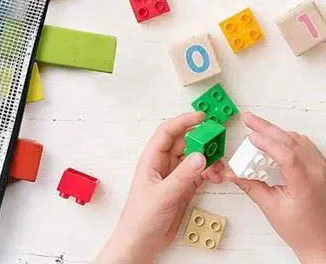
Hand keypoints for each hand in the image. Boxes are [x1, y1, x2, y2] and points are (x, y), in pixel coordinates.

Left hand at [96, 112, 224, 263]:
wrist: (140, 243)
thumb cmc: (140, 218)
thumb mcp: (163, 195)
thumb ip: (182, 176)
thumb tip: (199, 156)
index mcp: (151, 159)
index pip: (167, 133)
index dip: (183, 121)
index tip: (200, 117)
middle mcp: (163, 165)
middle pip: (183, 144)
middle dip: (201, 139)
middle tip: (218, 140)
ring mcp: (173, 177)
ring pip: (193, 159)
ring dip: (208, 159)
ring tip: (220, 164)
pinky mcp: (182, 190)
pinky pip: (198, 175)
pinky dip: (209, 173)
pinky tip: (217, 176)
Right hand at [226, 113, 325, 263]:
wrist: (321, 241)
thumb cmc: (301, 230)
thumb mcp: (270, 208)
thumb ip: (250, 186)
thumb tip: (232, 172)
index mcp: (305, 184)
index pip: (287, 155)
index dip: (267, 142)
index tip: (250, 137)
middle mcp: (317, 173)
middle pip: (291, 141)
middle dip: (266, 128)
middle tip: (248, 120)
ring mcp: (322, 169)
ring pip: (298, 140)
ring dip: (277, 132)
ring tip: (258, 130)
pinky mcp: (322, 168)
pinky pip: (305, 145)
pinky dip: (288, 139)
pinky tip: (277, 140)